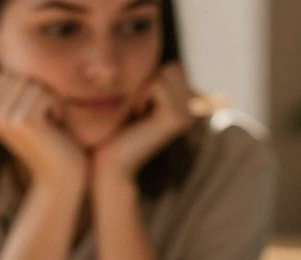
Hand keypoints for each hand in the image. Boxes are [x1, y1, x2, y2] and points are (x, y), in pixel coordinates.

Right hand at [0, 71, 86, 190]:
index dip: (29, 87)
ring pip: (32, 83)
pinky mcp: (21, 121)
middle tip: (47, 119)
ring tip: (51, 124)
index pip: (8, 73)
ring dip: (50, 101)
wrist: (60, 179)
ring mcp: (2, 117)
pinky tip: (55, 127)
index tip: (37, 114)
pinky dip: (56, 107)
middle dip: (40, 92)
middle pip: (19, 75)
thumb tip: (9, 50)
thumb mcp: (28, 110)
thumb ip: (16, 88)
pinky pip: (44, 94)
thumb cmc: (51, 141)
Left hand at [92, 63, 192, 183]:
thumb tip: (153, 55)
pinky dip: (142, 93)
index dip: (151, 78)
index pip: (174, 69)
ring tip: (136, 110)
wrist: (109, 163)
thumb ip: (149, 82)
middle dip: (150, 79)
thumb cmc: (113, 131)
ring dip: (145, 86)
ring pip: (167, 73)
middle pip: (174, 68)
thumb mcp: (134, 100)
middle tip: (137, 106)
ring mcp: (187, 116)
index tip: (138, 104)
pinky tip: (137, 113)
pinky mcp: (176, 120)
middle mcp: (191, 112)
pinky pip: (158, 84)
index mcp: (185, 107)